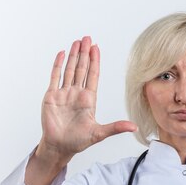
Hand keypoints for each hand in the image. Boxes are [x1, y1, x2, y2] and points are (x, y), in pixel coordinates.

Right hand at [38, 36, 136, 162]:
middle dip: (84, 53)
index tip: (96, 48)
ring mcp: (64, 94)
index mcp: (88, 99)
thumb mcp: (99, 133)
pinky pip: (55, 77)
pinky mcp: (51, 97)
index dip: (94, 61)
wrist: (59, 146)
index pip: (93, 75)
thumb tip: (134, 127)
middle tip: (87, 38)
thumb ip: (115, 128)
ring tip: (76, 42)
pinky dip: (57, 65)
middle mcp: (76, 94)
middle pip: (81, 69)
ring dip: (72, 56)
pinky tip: (61, 54)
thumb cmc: (78, 141)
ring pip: (69, 70)